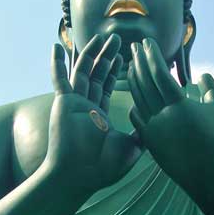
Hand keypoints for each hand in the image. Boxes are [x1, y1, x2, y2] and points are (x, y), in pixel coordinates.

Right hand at [46, 34, 141, 191]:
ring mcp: (74, 104)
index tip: (126, 56)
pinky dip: (57, 64)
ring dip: (91, 54)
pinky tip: (56, 47)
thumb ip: (142, 134)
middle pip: (97, 75)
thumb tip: (157, 125)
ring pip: (83, 72)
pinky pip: (59, 80)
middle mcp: (86, 107)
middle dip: (108, 57)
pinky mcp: (63, 103)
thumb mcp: (131, 148)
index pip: (108, 87)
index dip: (116, 71)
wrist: (79, 177)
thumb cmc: (103, 168)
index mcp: (99, 116)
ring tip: (102, 37)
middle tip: (119, 40)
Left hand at [127, 38, 213, 191]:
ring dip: (134, 79)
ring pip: (138, 98)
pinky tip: (135, 95)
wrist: (204, 171)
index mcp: (179, 104)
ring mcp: (153, 128)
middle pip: (145, 82)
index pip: (160, 73)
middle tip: (134, 47)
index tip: (146, 42)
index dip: (152, 56)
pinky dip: (135, 103)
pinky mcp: (149, 140)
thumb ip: (211, 89)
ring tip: (133, 65)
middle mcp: (163, 114)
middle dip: (139, 61)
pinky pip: (137, 116)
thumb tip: (204, 75)